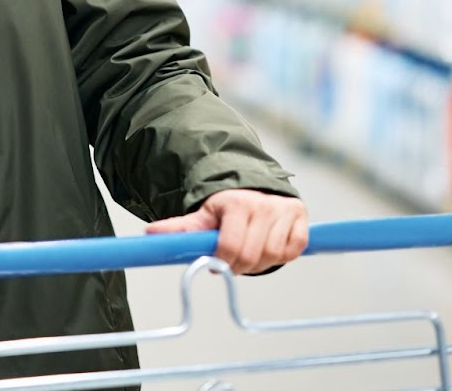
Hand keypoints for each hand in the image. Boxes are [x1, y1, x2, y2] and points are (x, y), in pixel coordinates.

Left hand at [146, 190, 308, 274]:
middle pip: (252, 256)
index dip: (222, 263)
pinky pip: (294, 249)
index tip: (218, 263)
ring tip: (250, 252)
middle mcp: (262, 204)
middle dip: (239, 266)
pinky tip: (269, 245)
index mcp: (235, 203)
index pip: (230, 248)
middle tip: (232, 261)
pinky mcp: (300, 216)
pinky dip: (282, 254)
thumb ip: (179, 228)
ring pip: (274, 255)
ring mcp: (284, 209)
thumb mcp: (202, 216)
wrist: (253, 185)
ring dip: (260, 262)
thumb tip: (150, 235)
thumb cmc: (224, 207)